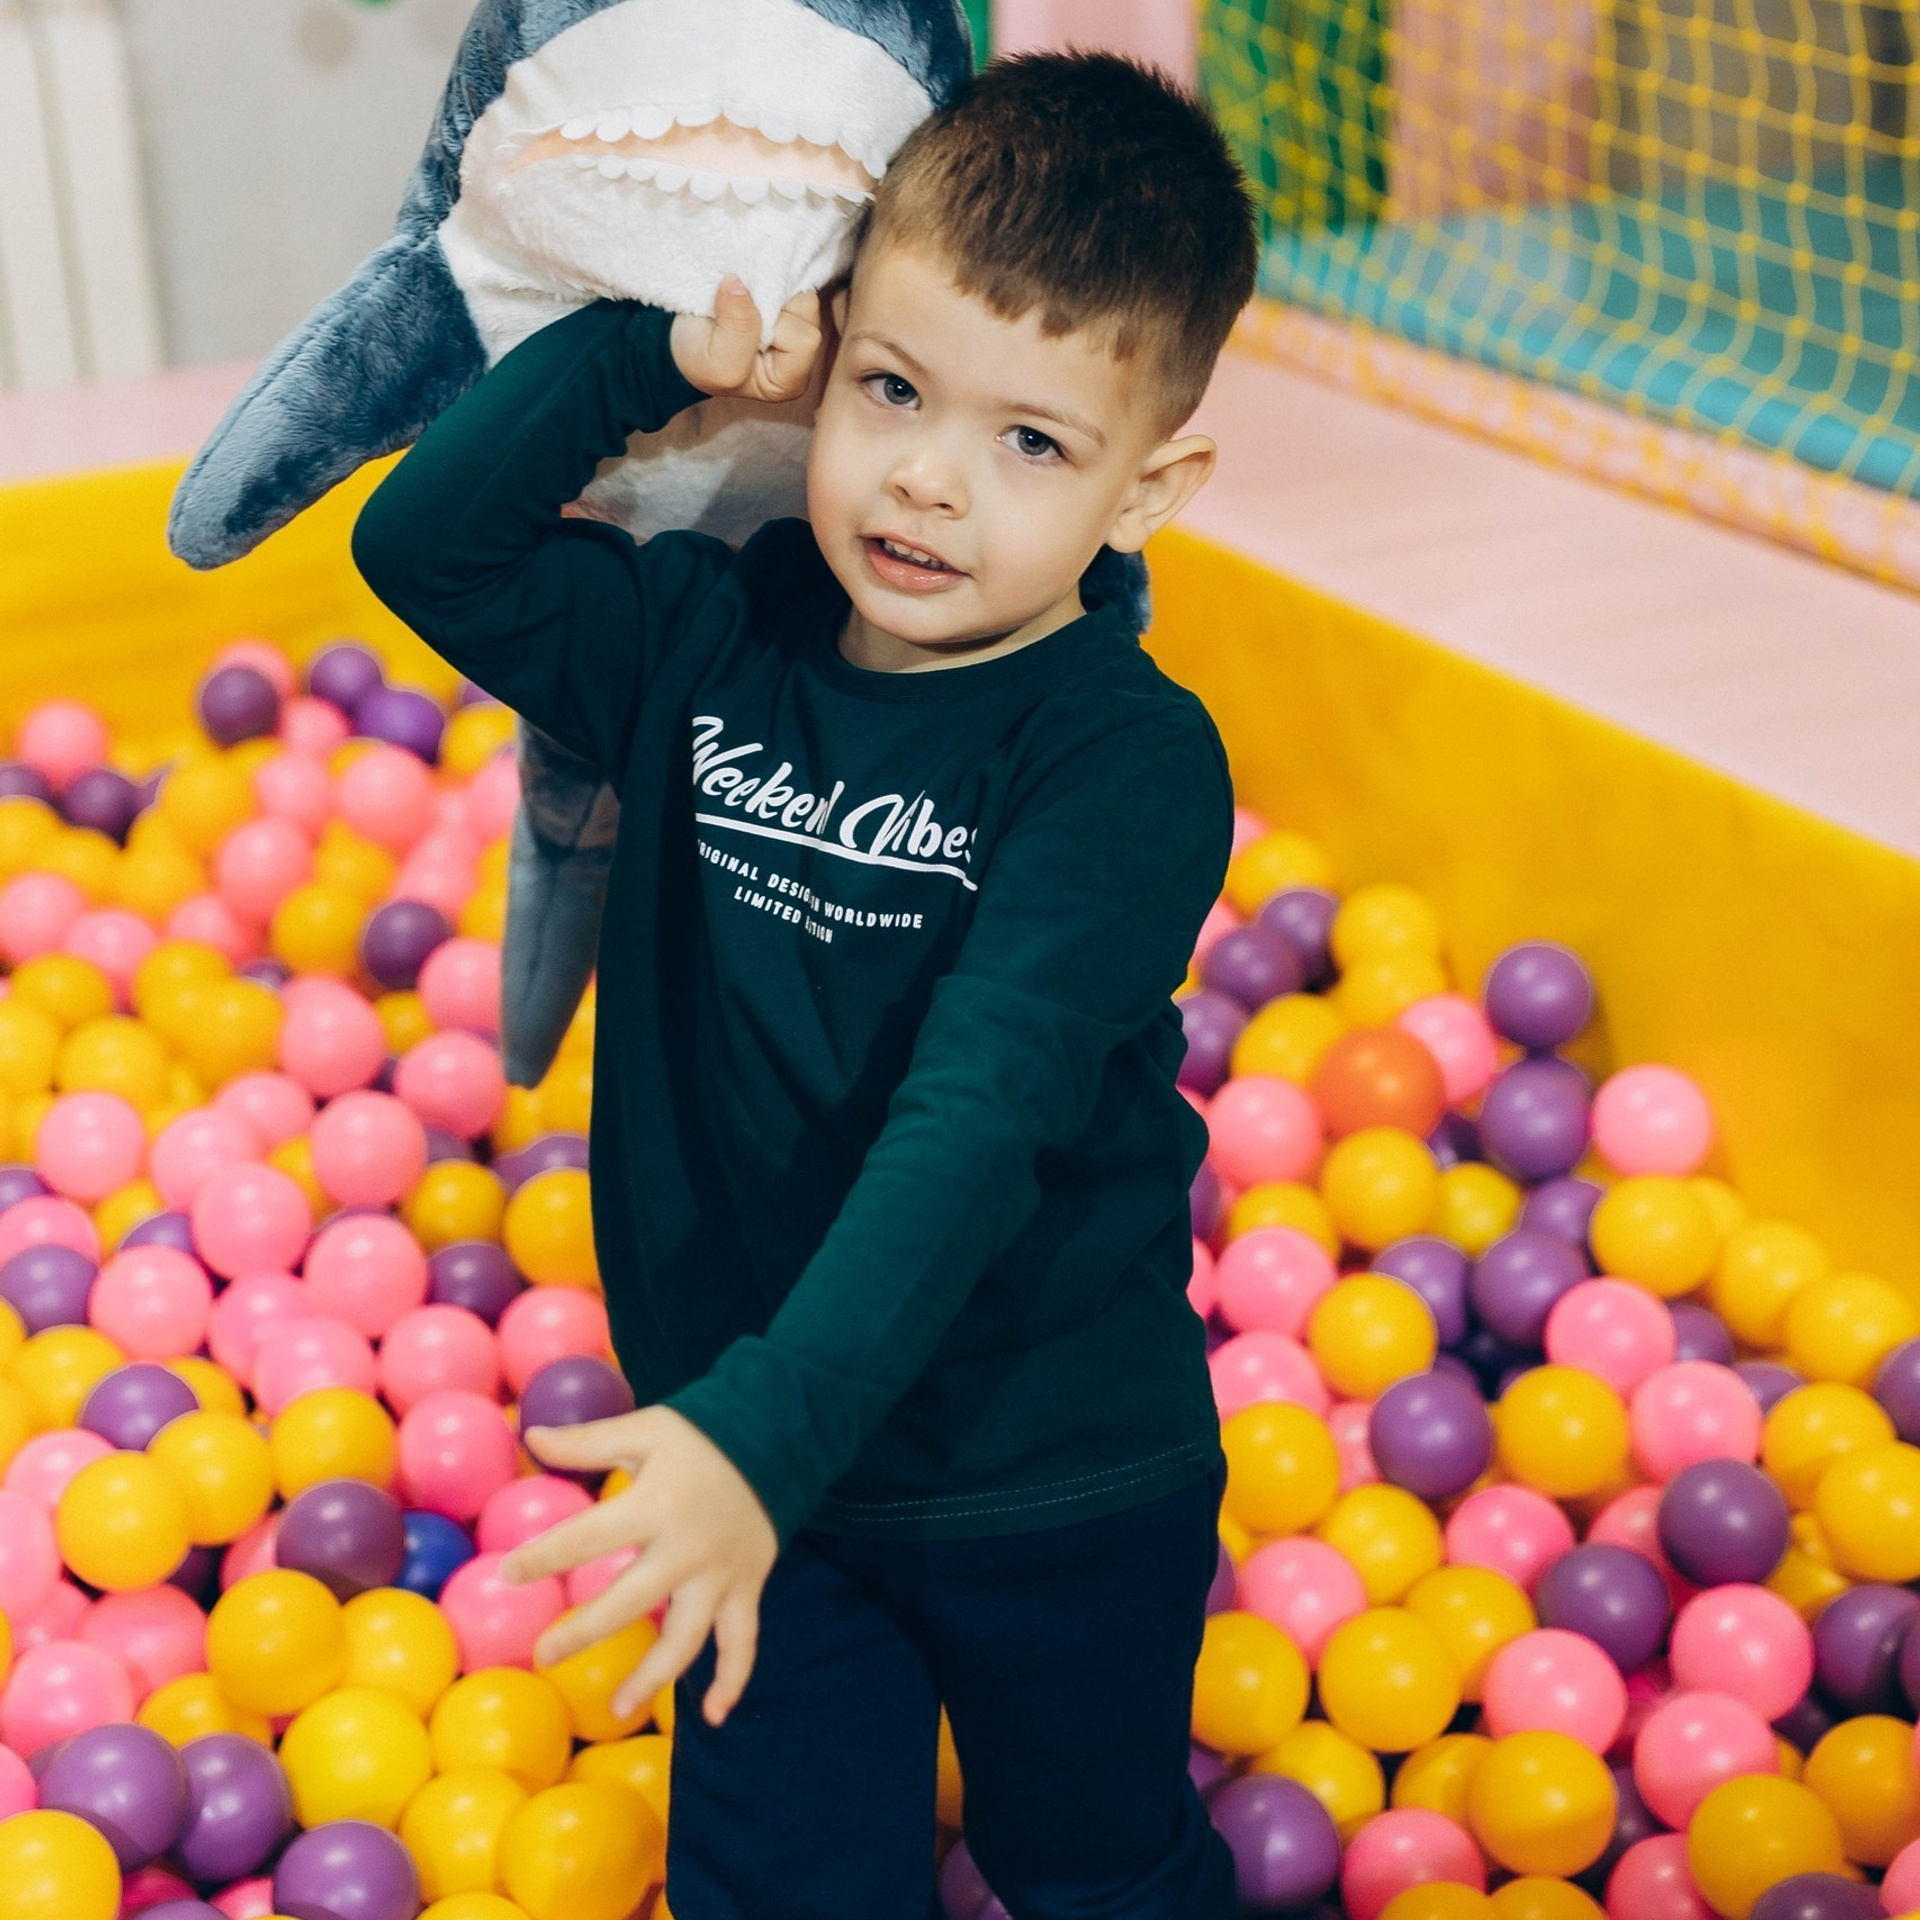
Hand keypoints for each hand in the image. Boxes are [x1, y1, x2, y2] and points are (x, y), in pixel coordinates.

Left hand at [502, 1405, 778, 1726]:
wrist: (778, 1439)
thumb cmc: (701, 1437)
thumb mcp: (645, 1429)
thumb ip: (589, 1440)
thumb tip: (531, 1436)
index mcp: (656, 1504)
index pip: (589, 1536)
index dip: (546, 1556)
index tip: (509, 1573)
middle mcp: (687, 1548)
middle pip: (630, 1601)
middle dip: (585, 1632)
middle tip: (545, 1656)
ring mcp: (720, 1575)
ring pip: (686, 1638)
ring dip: (652, 1677)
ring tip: (618, 1709)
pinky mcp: (747, 1588)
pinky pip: (743, 1642)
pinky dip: (733, 1680)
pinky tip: (712, 1716)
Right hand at [671, 278, 821, 404]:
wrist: (679, 343)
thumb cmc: (700, 362)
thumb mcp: (718, 361)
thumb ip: (738, 327)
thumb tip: (739, 283)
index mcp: (790, 380)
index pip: (805, 340)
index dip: (774, 327)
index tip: (740, 332)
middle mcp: (800, 354)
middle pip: (807, 312)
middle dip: (774, 306)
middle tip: (741, 311)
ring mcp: (793, 324)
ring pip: (799, 291)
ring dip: (771, 287)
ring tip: (746, 297)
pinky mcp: (782, 302)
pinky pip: (786, 277)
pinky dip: (766, 275)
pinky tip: (749, 282)